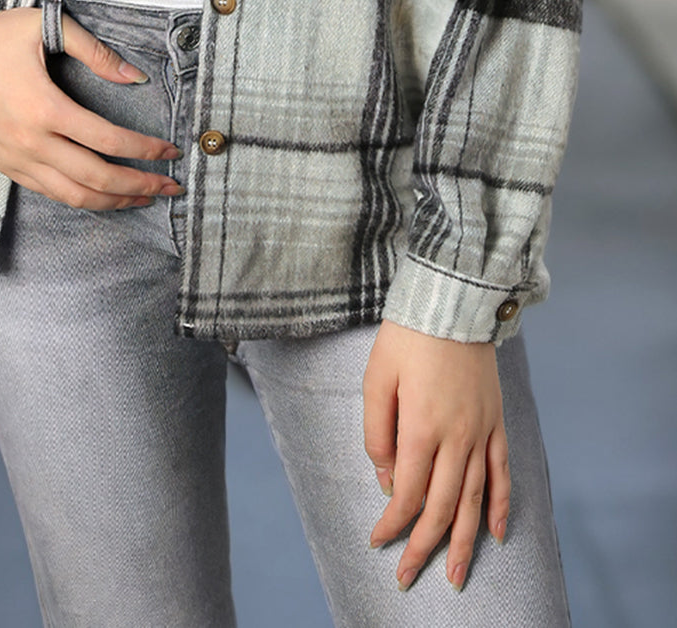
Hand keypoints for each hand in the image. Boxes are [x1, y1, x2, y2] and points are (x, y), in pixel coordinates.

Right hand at [0, 7, 184, 209]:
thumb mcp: (44, 27)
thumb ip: (95, 51)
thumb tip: (136, 77)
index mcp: (43, 108)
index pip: (107, 140)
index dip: (145, 149)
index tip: (171, 151)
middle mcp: (29, 142)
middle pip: (95, 179)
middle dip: (139, 187)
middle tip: (171, 188)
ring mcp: (14, 159)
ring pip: (72, 196)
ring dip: (113, 202)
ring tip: (143, 199)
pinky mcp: (4, 165)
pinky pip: (48, 192)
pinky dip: (80, 199)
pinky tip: (102, 194)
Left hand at [363, 318, 509, 591]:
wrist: (452, 301)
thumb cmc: (407, 337)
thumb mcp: (376, 378)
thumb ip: (376, 432)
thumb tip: (385, 477)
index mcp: (421, 427)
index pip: (406, 492)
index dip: (391, 523)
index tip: (378, 541)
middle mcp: (456, 437)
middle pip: (440, 507)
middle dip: (423, 546)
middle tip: (409, 577)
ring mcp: (481, 431)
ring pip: (473, 499)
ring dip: (462, 541)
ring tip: (455, 574)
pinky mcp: (496, 421)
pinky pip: (502, 472)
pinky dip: (500, 505)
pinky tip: (496, 533)